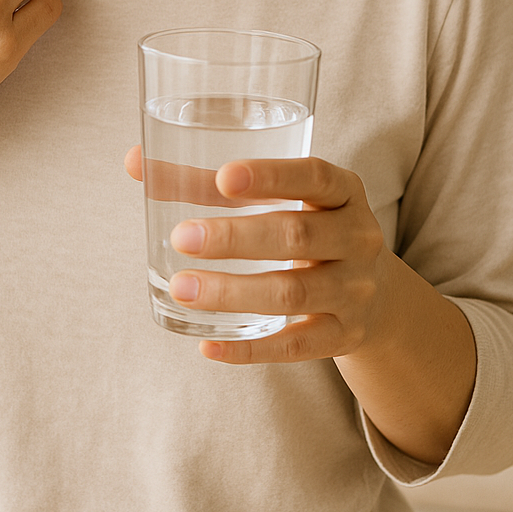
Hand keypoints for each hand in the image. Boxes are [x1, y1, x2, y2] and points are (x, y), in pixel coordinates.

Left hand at [124, 148, 385, 363]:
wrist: (378, 294)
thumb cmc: (309, 226)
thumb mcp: (283, 198)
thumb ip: (210, 182)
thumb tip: (134, 161)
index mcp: (345, 192)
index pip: (315, 177)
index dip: (271, 176)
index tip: (223, 177)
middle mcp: (358, 238)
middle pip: (296, 236)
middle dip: (235, 237)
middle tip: (181, 237)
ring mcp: (355, 291)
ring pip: (292, 294)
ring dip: (232, 292)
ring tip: (181, 288)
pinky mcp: (343, 336)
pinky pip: (295, 347)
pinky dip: (249, 350)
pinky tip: (207, 346)